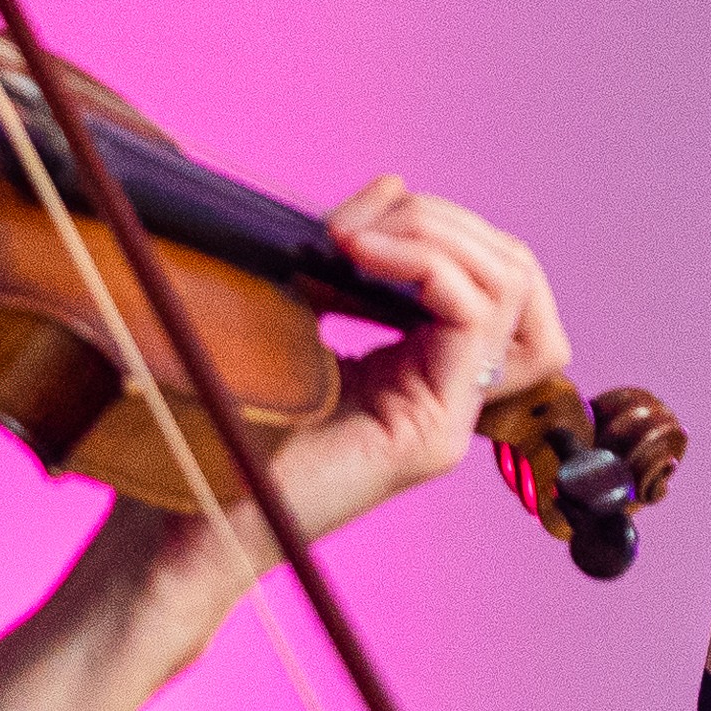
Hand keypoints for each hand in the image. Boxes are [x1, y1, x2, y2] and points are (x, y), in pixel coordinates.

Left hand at [257, 177, 571, 541]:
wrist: (196, 523)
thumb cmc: (227, 427)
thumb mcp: (297, 317)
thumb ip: (349, 260)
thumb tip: (393, 187)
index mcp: (428, 370)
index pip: (496, 274)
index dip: (441, 223)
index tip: (356, 221)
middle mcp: (455, 396)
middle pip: (515, 272)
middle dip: (441, 220)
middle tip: (357, 225)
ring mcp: (452, 419)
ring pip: (508, 285)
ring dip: (434, 234)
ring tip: (358, 240)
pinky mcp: (432, 434)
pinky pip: (474, 317)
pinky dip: (422, 264)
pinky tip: (357, 256)